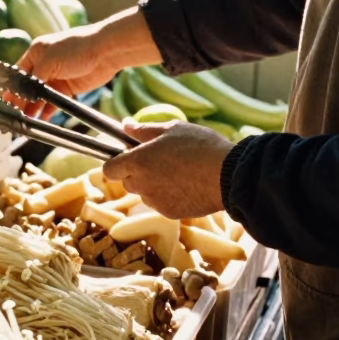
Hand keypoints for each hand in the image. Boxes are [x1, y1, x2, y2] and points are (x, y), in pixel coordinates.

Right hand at [16, 6, 160, 116]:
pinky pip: (54, 101)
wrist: (106, 52)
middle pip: (28, 86)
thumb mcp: (49, 61)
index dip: (12, 88)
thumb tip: (21, 93)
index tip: (5, 102)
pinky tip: (42, 119)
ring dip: (33, 108)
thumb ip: (34, 78)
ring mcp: (56, 76)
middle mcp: (44, 64)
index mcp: (36, 52)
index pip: (18, 73)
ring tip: (25, 121)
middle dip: (21, 101)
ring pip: (40, 96)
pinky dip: (47, 110)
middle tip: (14, 116)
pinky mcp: (68, 87)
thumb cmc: (76, 48)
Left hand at [103, 121, 232, 219]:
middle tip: (159, 160)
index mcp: (138, 161)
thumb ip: (144, 130)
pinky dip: (169, 196)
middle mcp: (142, 184)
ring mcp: (155, 201)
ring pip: (145, 193)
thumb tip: (125, 126)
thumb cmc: (200, 146)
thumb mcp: (172, 129)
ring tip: (178, 172)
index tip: (129, 155)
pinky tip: (187, 184)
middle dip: (138, 173)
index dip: (116, 162)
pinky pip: (162, 203)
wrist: (229, 176)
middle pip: (127, 182)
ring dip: (154, 185)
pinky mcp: (169, 213)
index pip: (109, 168)